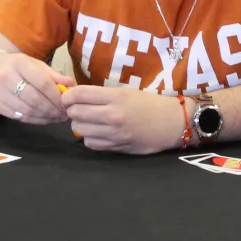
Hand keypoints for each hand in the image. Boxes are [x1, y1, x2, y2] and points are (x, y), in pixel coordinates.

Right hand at [0, 50, 73, 122]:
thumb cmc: (14, 66)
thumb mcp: (33, 64)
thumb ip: (52, 75)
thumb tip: (71, 85)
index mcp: (19, 63)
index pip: (42, 83)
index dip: (57, 96)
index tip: (67, 103)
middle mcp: (7, 77)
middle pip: (35, 99)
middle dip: (52, 109)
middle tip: (64, 114)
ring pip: (27, 110)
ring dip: (45, 117)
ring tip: (56, 117)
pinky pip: (20, 117)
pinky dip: (35, 120)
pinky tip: (44, 119)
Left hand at [61, 86, 183, 152]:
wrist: (173, 123)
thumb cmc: (150, 104)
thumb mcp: (127, 92)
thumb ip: (102, 96)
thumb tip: (76, 97)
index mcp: (116, 97)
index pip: (79, 95)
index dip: (68, 96)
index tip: (68, 97)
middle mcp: (112, 115)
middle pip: (75, 113)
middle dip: (72, 111)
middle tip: (77, 109)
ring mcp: (114, 133)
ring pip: (80, 129)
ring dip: (80, 125)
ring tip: (88, 121)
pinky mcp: (116, 147)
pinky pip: (91, 144)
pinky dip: (89, 138)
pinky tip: (97, 133)